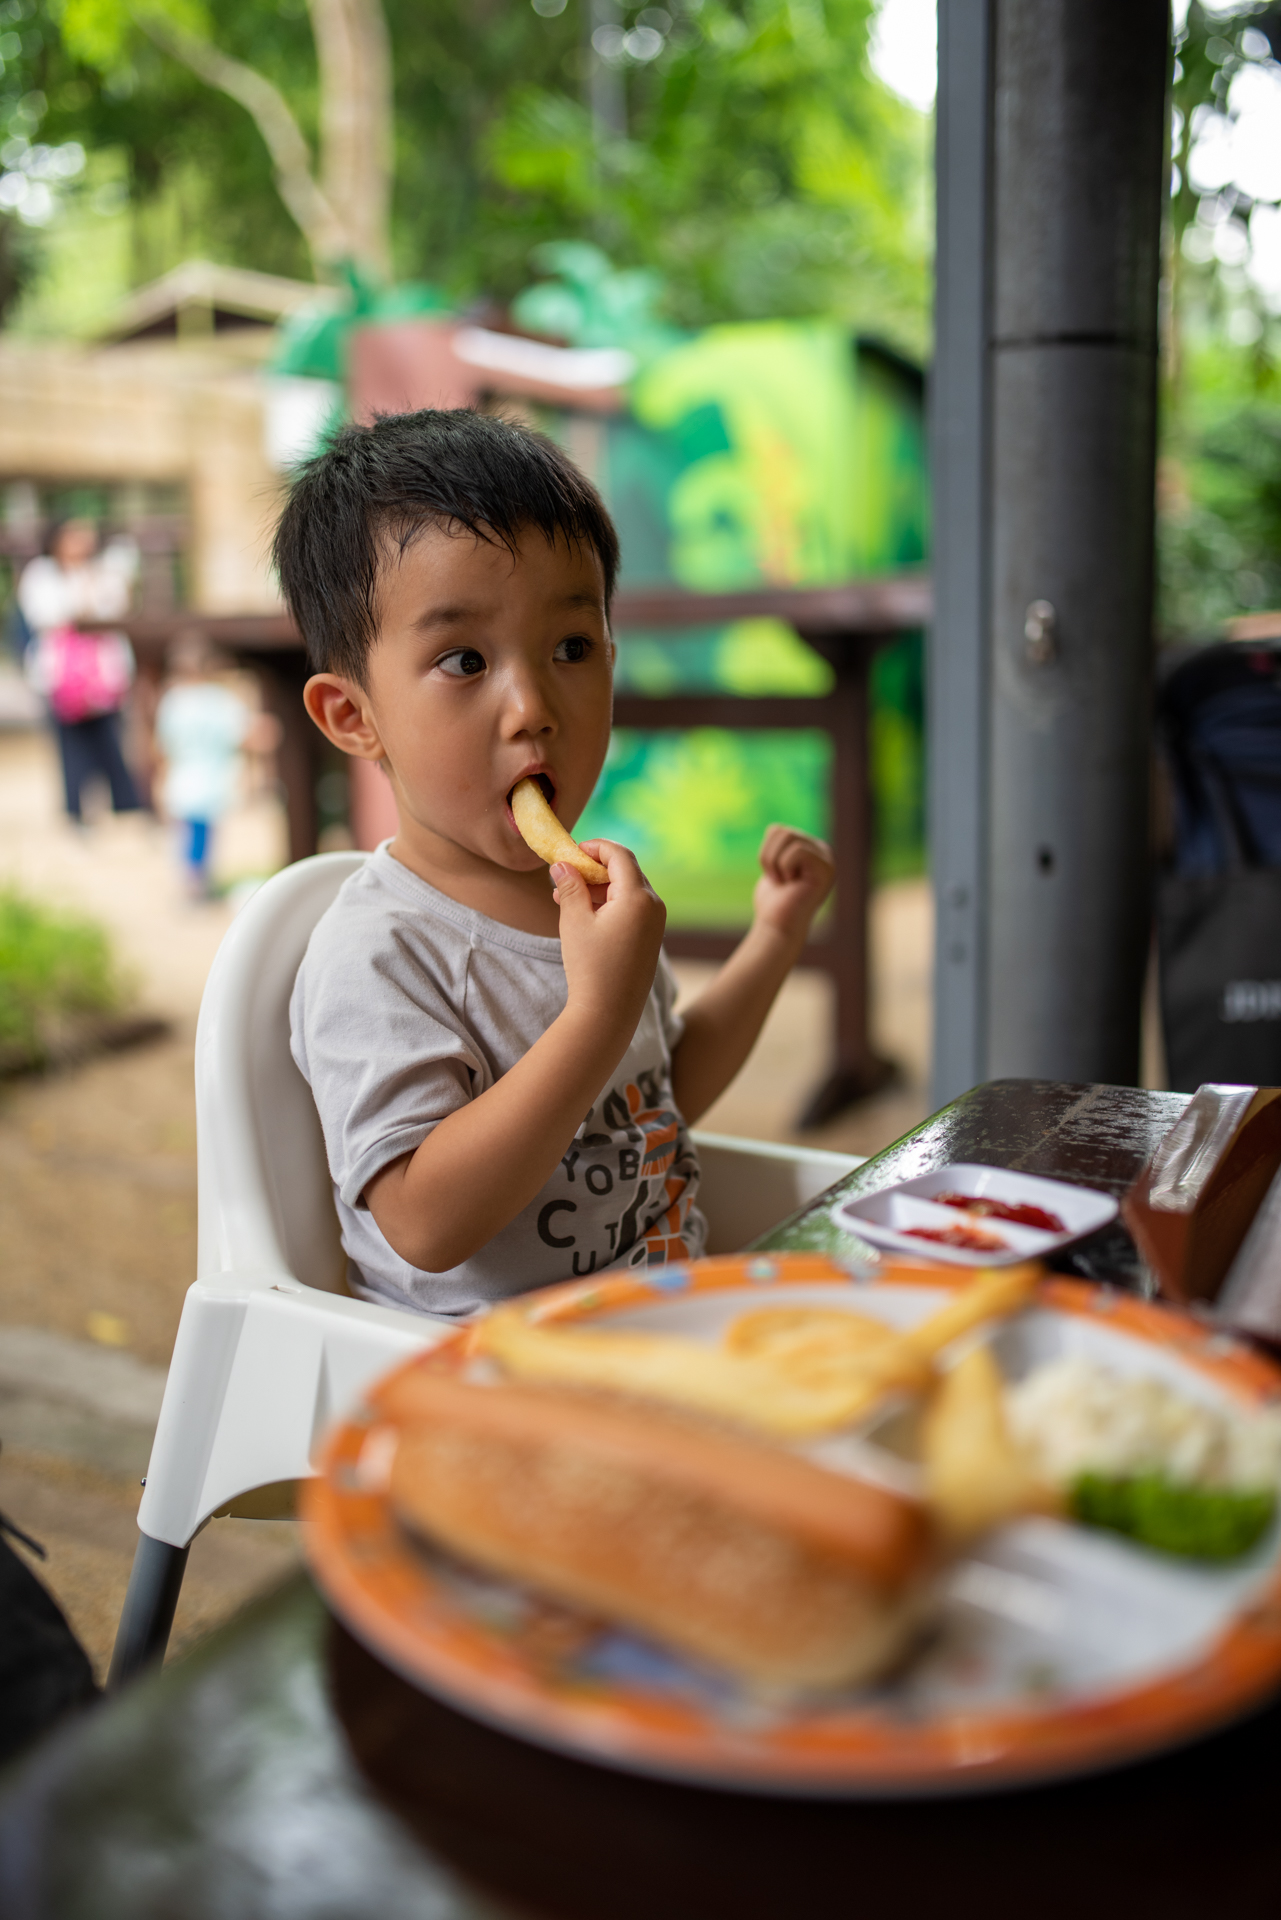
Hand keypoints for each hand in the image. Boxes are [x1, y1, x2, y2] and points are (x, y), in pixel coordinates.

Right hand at [552, 840, 666, 1035]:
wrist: (609, 1013)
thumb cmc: (589, 966)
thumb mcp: (574, 920)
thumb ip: (570, 886)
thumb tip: (563, 864)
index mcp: (638, 897)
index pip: (620, 855)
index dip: (595, 847)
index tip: (573, 851)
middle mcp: (654, 906)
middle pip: (626, 870)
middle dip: (595, 868)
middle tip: (566, 875)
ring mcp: (656, 923)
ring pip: (629, 890)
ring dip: (600, 887)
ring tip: (567, 898)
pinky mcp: (651, 938)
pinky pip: (633, 909)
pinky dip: (611, 904)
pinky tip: (586, 915)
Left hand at [752, 824, 834, 947]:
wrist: (778, 927)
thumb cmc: (774, 901)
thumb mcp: (774, 864)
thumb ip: (780, 845)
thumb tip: (775, 828)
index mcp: (811, 848)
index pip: (777, 830)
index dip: (766, 853)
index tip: (775, 875)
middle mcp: (823, 851)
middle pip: (782, 831)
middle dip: (769, 857)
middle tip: (778, 880)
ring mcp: (827, 860)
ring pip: (787, 836)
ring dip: (775, 863)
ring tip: (785, 882)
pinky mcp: (826, 869)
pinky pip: (796, 851)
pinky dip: (785, 868)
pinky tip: (792, 884)